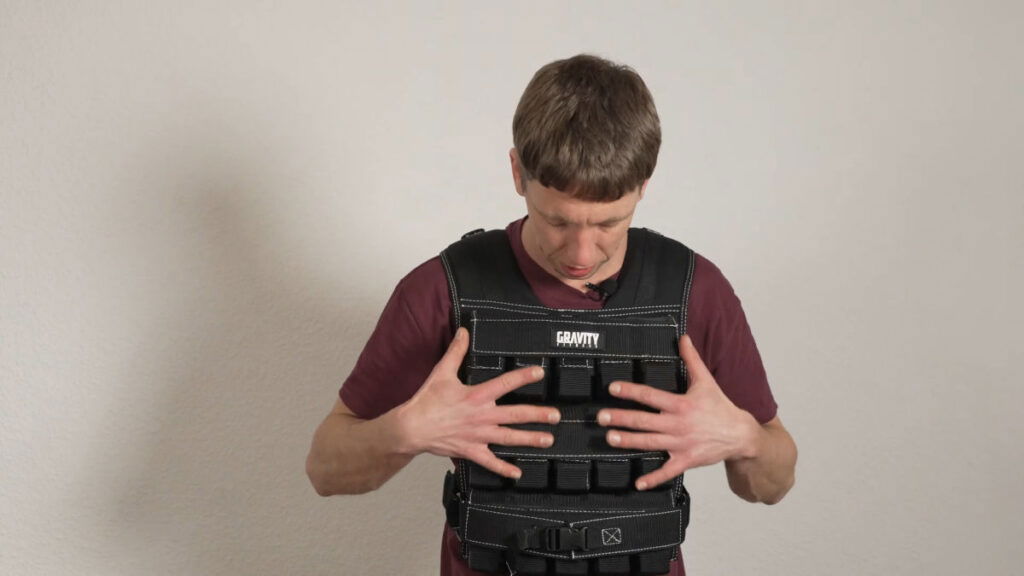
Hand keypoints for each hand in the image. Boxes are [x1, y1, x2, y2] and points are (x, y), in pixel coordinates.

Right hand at [395, 327, 560, 478]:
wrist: (412, 428)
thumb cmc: (426, 401)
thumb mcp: (442, 372)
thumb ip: (456, 352)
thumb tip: (463, 332)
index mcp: (477, 396)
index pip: (505, 383)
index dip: (524, 376)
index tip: (540, 372)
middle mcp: (482, 416)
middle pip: (515, 414)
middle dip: (537, 415)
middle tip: (555, 416)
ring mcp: (478, 435)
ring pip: (509, 438)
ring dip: (530, 439)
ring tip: (548, 440)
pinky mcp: (471, 450)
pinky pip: (490, 461)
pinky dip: (503, 468)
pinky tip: (516, 473)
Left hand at [597, 334, 759, 489]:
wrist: (741, 434)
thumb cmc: (720, 407)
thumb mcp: (706, 381)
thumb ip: (692, 359)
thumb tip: (684, 338)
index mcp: (681, 404)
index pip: (650, 395)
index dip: (630, 391)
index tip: (613, 388)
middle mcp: (678, 424)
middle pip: (644, 421)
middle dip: (621, 418)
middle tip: (601, 417)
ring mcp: (681, 444)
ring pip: (650, 443)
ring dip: (629, 441)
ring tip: (610, 438)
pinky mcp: (686, 460)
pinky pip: (668, 471)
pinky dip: (653, 478)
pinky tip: (638, 482)